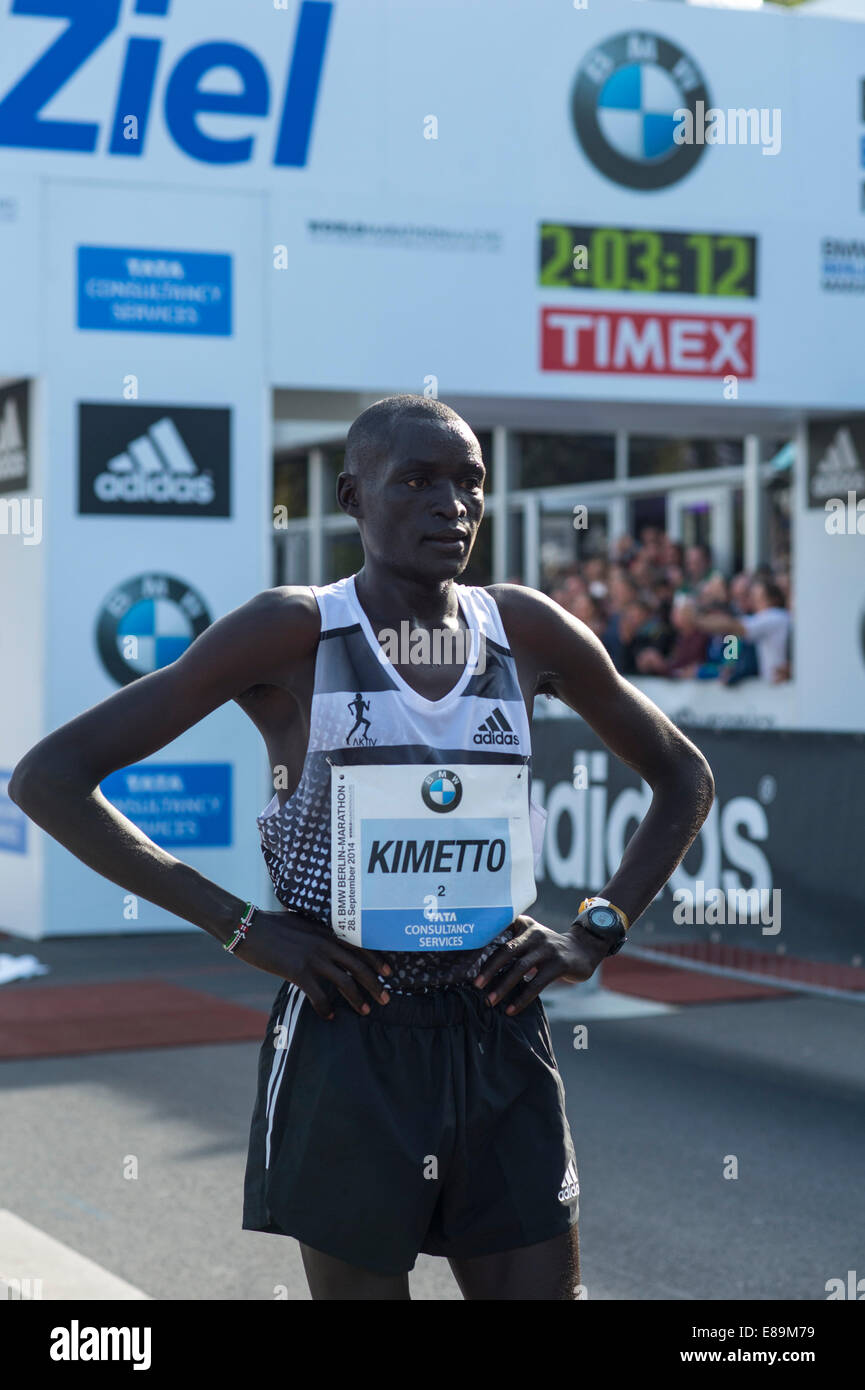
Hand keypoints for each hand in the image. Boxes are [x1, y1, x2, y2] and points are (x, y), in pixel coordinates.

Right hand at [234, 909, 391, 1019]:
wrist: (248, 927)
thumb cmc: (271, 924)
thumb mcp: (300, 922)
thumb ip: (316, 931)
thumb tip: (325, 938)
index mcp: (326, 932)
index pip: (359, 947)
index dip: (376, 961)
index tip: (389, 973)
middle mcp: (324, 944)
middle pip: (358, 967)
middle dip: (375, 984)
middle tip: (386, 999)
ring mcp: (312, 958)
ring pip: (344, 983)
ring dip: (357, 999)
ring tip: (365, 1011)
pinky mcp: (297, 972)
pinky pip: (319, 995)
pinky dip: (326, 1008)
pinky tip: (329, 1016)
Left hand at [473, 915, 607, 1014]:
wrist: (583, 948)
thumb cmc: (549, 947)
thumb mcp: (532, 936)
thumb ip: (513, 941)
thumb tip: (480, 960)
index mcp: (524, 925)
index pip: (501, 935)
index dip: (484, 948)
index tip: (468, 963)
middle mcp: (535, 934)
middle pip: (507, 951)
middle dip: (490, 969)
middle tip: (476, 985)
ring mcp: (548, 948)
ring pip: (520, 968)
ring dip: (503, 987)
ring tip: (490, 1001)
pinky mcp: (559, 964)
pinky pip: (536, 984)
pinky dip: (522, 998)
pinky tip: (511, 1009)